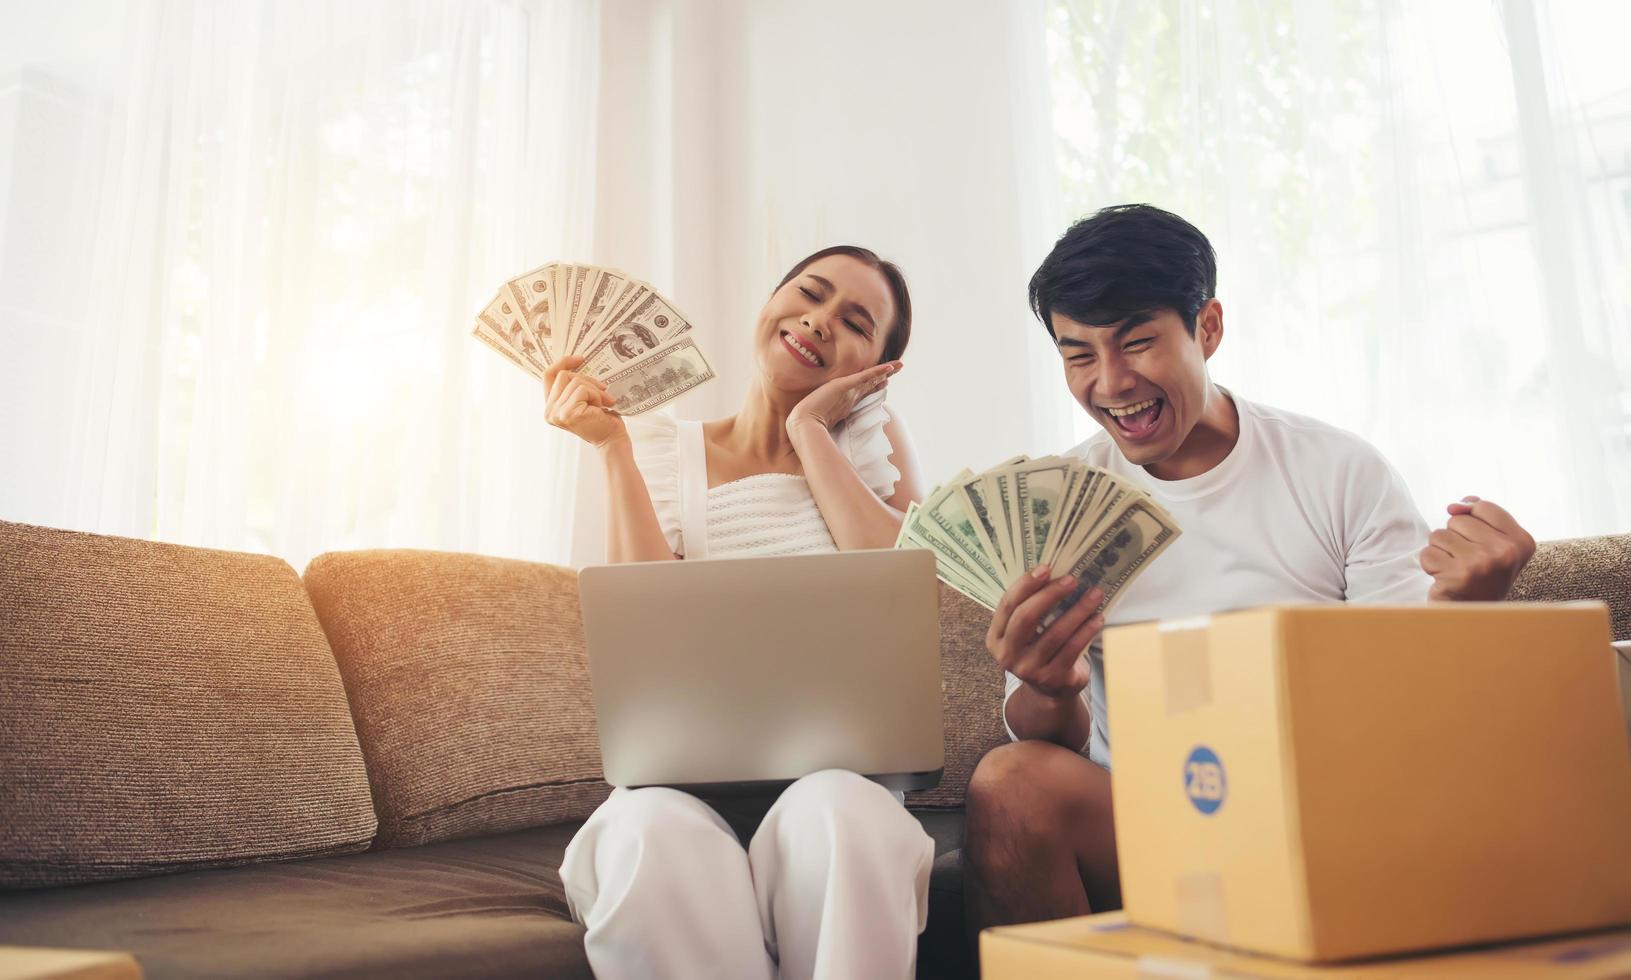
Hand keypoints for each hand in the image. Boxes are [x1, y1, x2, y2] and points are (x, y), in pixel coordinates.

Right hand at [543, 356, 626, 449]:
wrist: (612, 440)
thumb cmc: (602, 420)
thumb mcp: (583, 400)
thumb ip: (573, 387)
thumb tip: (578, 361)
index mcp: (550, 407)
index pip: (548, 375)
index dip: (563, 362)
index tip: (581, 358)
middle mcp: (549, 411)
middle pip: (563, 375)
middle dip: (587, 379)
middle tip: (603, 391)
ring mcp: (556, 413)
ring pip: (575, 381)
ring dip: (595, 390)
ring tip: (604, 402)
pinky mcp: (568, 413)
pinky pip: (583, 390)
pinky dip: (597, 395)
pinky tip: (602, 408)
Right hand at [786, 360, 901, 435]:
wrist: (803, 423)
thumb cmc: (810, 426)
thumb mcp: (827, 424)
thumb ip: (838, 424)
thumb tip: (844, 433)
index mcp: (844, 400)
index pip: (863, 390)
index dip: (875, 384)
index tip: (886, 380)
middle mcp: (847, 393)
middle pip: (870, 381)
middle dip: (884, 374)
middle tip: (898, 367)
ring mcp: (846, 388)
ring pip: (871, 377)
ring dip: (886, 371)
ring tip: (899, 365)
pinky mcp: (845, 386)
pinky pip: (866, 377)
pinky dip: (878, 372)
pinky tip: (889, 369)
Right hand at [985, 567, 1104, 700]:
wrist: (1048, 690)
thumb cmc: (1037, 650)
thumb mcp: (1024, 634)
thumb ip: (1028, 609)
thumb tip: (1053, 573)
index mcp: (995, 638)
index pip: (1007, 605)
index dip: (1025, 585)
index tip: (1046, 568)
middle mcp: (1007, 655)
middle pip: (1026, 618)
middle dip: (1050, 595)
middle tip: (1072, 579)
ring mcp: (1028, 669)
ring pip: (1055, 633)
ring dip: (1078, 610)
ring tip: (1095, 594)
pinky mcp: (1052, 678)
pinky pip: (1072, 648)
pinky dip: (1087, 630)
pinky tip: (1098, 617)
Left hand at [1419, 496, 1535, 600]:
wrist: (1474, 617)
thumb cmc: (1482, 575)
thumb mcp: (1493, 543)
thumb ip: (1478, 516)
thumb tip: (1455, 506)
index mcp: (1522, 541)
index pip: (1483, 506)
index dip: (1472, 522)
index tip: (1480, 544)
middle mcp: (1506, 552)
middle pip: (1458, 519)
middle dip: (1455, 538)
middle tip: (1467, 562)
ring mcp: (1481, 564)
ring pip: (1439, 534)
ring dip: (1441, 551)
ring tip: (1456, 569)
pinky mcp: (1457, 576)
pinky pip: (1427, 553)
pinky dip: (1431, 565)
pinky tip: (1446, 578)